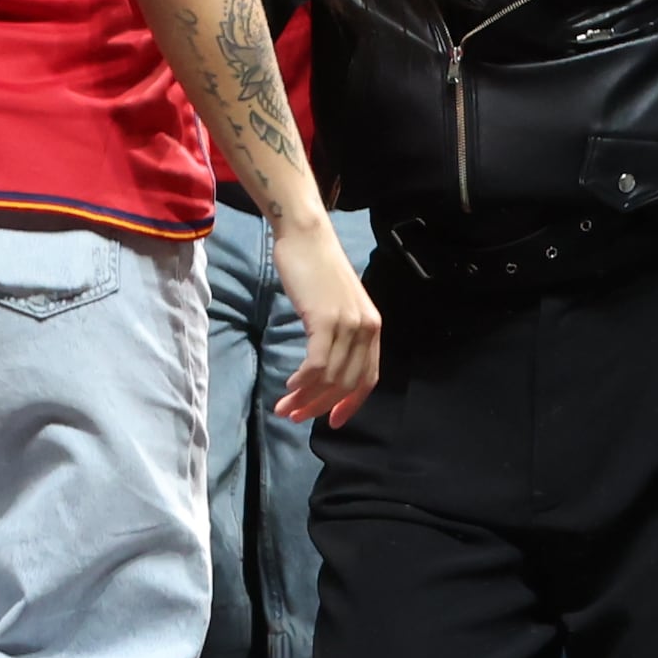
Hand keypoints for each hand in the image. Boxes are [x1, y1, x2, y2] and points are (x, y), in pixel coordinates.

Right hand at [265, 207, 386, 425]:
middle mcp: (366, 328)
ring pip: (330, 378)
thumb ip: (339, 333)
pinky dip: (303, 381)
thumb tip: (325, 369)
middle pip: (346, 383)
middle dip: (319, 406)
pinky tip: (289, 386)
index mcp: (372, 327)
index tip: (330, 421)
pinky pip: (317, 364)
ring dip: (305, 398)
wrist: (306, 236)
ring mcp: (347, 324)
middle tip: (294, 417)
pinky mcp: (325, 319)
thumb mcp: (337, 305)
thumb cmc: (316, 269)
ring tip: (285, 407)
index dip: (350, 405)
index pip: (367, 379)